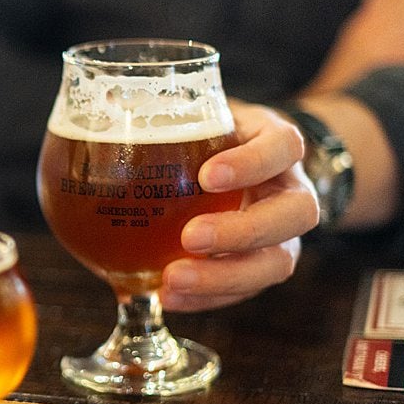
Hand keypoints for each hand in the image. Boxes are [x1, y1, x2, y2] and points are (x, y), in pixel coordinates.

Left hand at [160, 101, 318, 311]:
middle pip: (296, 214)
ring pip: (275, 263)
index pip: (284, 147)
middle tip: (191, 237)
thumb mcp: (200, 115)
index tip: (208, 175)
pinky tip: (166, 298)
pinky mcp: (260, 267)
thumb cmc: (210, 138)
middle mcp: (290, 191)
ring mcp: (282, 235)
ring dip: (223, 278)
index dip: (253, 162)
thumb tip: (107, 104)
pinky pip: (242, 291)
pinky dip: (205, 298)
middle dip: (243, 231)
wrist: (236, 166)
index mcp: (276, 145)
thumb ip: (168, 114)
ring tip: (172, 281)